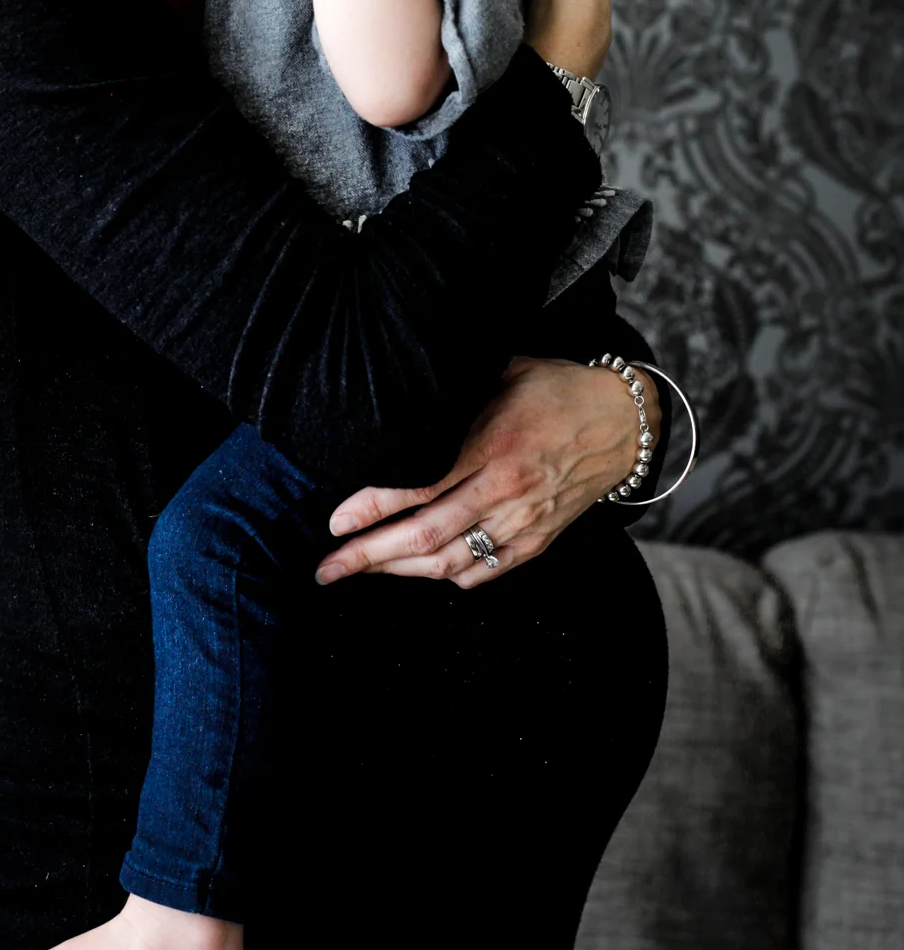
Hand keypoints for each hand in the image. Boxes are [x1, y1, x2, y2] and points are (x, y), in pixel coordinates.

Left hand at [315, 356, 659, 589]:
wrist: (622, 423)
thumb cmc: (556, 390)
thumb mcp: (502, 373)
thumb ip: (452, 394)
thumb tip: (398, 392)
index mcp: (491, 448)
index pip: (418, 487)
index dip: (372, 509)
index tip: (336, 522)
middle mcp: (505, 493)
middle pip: (425, 536)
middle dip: (368, 556)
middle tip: (328, 568)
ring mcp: (523, 523)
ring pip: (450, 563)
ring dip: (399, 572)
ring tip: (360, 571)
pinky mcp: (537, 542)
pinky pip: (484, 572)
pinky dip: (447, 576)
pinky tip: (418, 570)